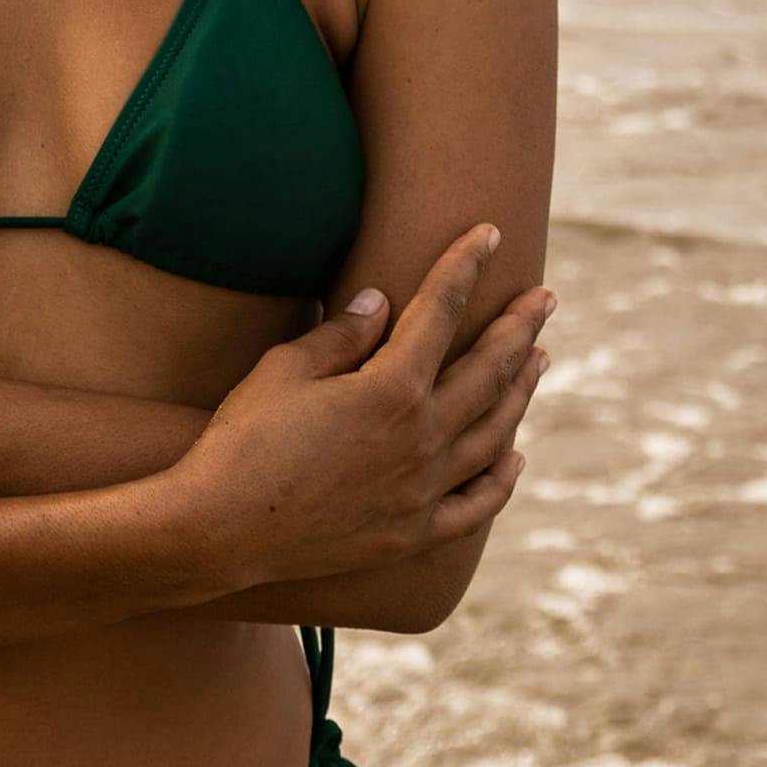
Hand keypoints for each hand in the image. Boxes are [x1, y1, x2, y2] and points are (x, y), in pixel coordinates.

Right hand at [166, 223, 552, 584]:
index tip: (488, 234)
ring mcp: (424, 491)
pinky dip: (502, 478)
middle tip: (544, 297)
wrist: (222, 531)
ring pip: (495, 433)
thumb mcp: (284, 370)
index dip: (465, 266)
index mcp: (391, 389)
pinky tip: (514, 456)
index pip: (441, 310)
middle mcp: (422, 438)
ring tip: (539, 359)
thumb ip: (342, 336)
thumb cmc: (243, 440)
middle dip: (519, 327)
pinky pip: (477, 504)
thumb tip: (382, 304)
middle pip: (488, 370)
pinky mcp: (413, 532)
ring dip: (521, 391)